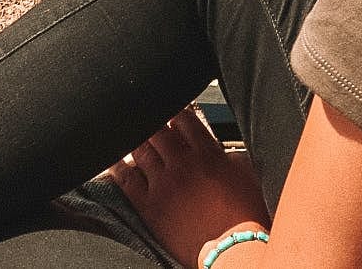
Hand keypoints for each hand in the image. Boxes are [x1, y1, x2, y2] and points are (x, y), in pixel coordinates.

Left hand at [107, 106, 269, 268]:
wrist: (233, 251)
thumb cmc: (246, 217)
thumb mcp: (246, 173)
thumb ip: (229, 152)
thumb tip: (219, 145)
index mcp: (207, 152)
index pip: (184, 118)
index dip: (175, 110)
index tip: (170, 110)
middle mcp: (183, 163)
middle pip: (159, 129)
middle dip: (154, 122)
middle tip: (150, 120)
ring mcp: (165, 184)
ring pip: (142, 149)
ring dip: (137, 140)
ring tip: (134, 136)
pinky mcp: (151, 207)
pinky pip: (127, 180)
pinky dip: (118, 167)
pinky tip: (115, 160)